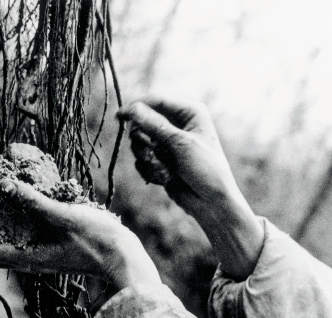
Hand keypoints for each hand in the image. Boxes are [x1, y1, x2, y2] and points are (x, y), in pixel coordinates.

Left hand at [0, 179, 160, 290]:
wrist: (124, 259)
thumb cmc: (99, 240)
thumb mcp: (65, 215)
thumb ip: (34, 201)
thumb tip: (3, 184)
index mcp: (28, 257)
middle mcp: (29, 261)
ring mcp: (39, 257)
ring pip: (1, 247)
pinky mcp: (50, 251)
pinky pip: (18, 240)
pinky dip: (8, 224)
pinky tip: (18, 205)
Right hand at [117, 98, 264, 279]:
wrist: (211, 202)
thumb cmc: (205, 169)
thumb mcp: (180, 144)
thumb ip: (154, 125)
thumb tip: (131, 109)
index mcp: (190, 112)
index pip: (155, 100)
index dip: (136, 107)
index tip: (120, 117)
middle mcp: (178, 123)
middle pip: (142, 120)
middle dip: (143, 139)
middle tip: (151, 153)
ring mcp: (168, 142)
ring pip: (138, 141)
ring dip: (147, 157)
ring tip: (163, 169)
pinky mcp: (161, 159)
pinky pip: (141, 158)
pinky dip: (149, 168)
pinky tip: (164, 177)